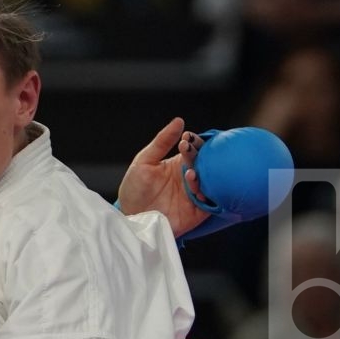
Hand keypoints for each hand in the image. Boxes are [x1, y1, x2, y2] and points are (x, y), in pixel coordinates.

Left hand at [116, 117, 208, 236]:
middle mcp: (190, 178)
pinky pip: (209, 202)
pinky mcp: (198, 212)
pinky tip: (195, 187)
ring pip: (209, 181)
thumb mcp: (144, 161)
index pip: (195, 149)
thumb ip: (161, 141)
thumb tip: (179, 120)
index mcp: (180, 163)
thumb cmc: (135, 189)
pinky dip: (205, 194)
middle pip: (205, 163)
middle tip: (189, 151)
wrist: (130, 218)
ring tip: (189, 172)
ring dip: (202, 175)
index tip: (187, 138)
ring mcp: (195, 194)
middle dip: (200, 156)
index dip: (194, 142)